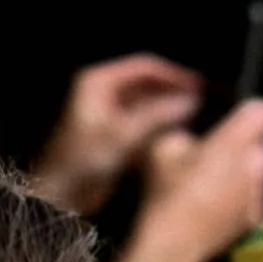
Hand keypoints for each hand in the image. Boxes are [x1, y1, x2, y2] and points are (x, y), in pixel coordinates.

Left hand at [28, 54, 204, 212]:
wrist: (60, 195)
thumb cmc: (83, 162)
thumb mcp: (123, 134)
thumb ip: (158, 115)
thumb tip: (192, 100)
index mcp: (99, 82)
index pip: (144, 67)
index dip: (174, 75)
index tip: (200, 86)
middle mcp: (103, 92)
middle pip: (147, 84)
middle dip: (173, 93)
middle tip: (202, 102)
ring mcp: (108, 113)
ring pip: (147, 104)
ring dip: (168, 110)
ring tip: (196, 118)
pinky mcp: (113, 134)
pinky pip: (142, 122)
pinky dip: (160, 126)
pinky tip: (178, 134)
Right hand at [129, 97, 262, 261]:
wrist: (173, 243)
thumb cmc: (167, 189)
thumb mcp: (163, 146)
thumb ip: (186, 131)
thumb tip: (196, 133)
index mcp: (236, 140)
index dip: (252, 113)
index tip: (236, 120)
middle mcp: (257, 164)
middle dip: (247, 147)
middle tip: (218, 155)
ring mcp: (260, 194)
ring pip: (261, 174)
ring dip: (245, 174)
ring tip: (215, 184)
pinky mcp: (257, 218)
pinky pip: (255, 199)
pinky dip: (243, 199)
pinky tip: (219, 206)